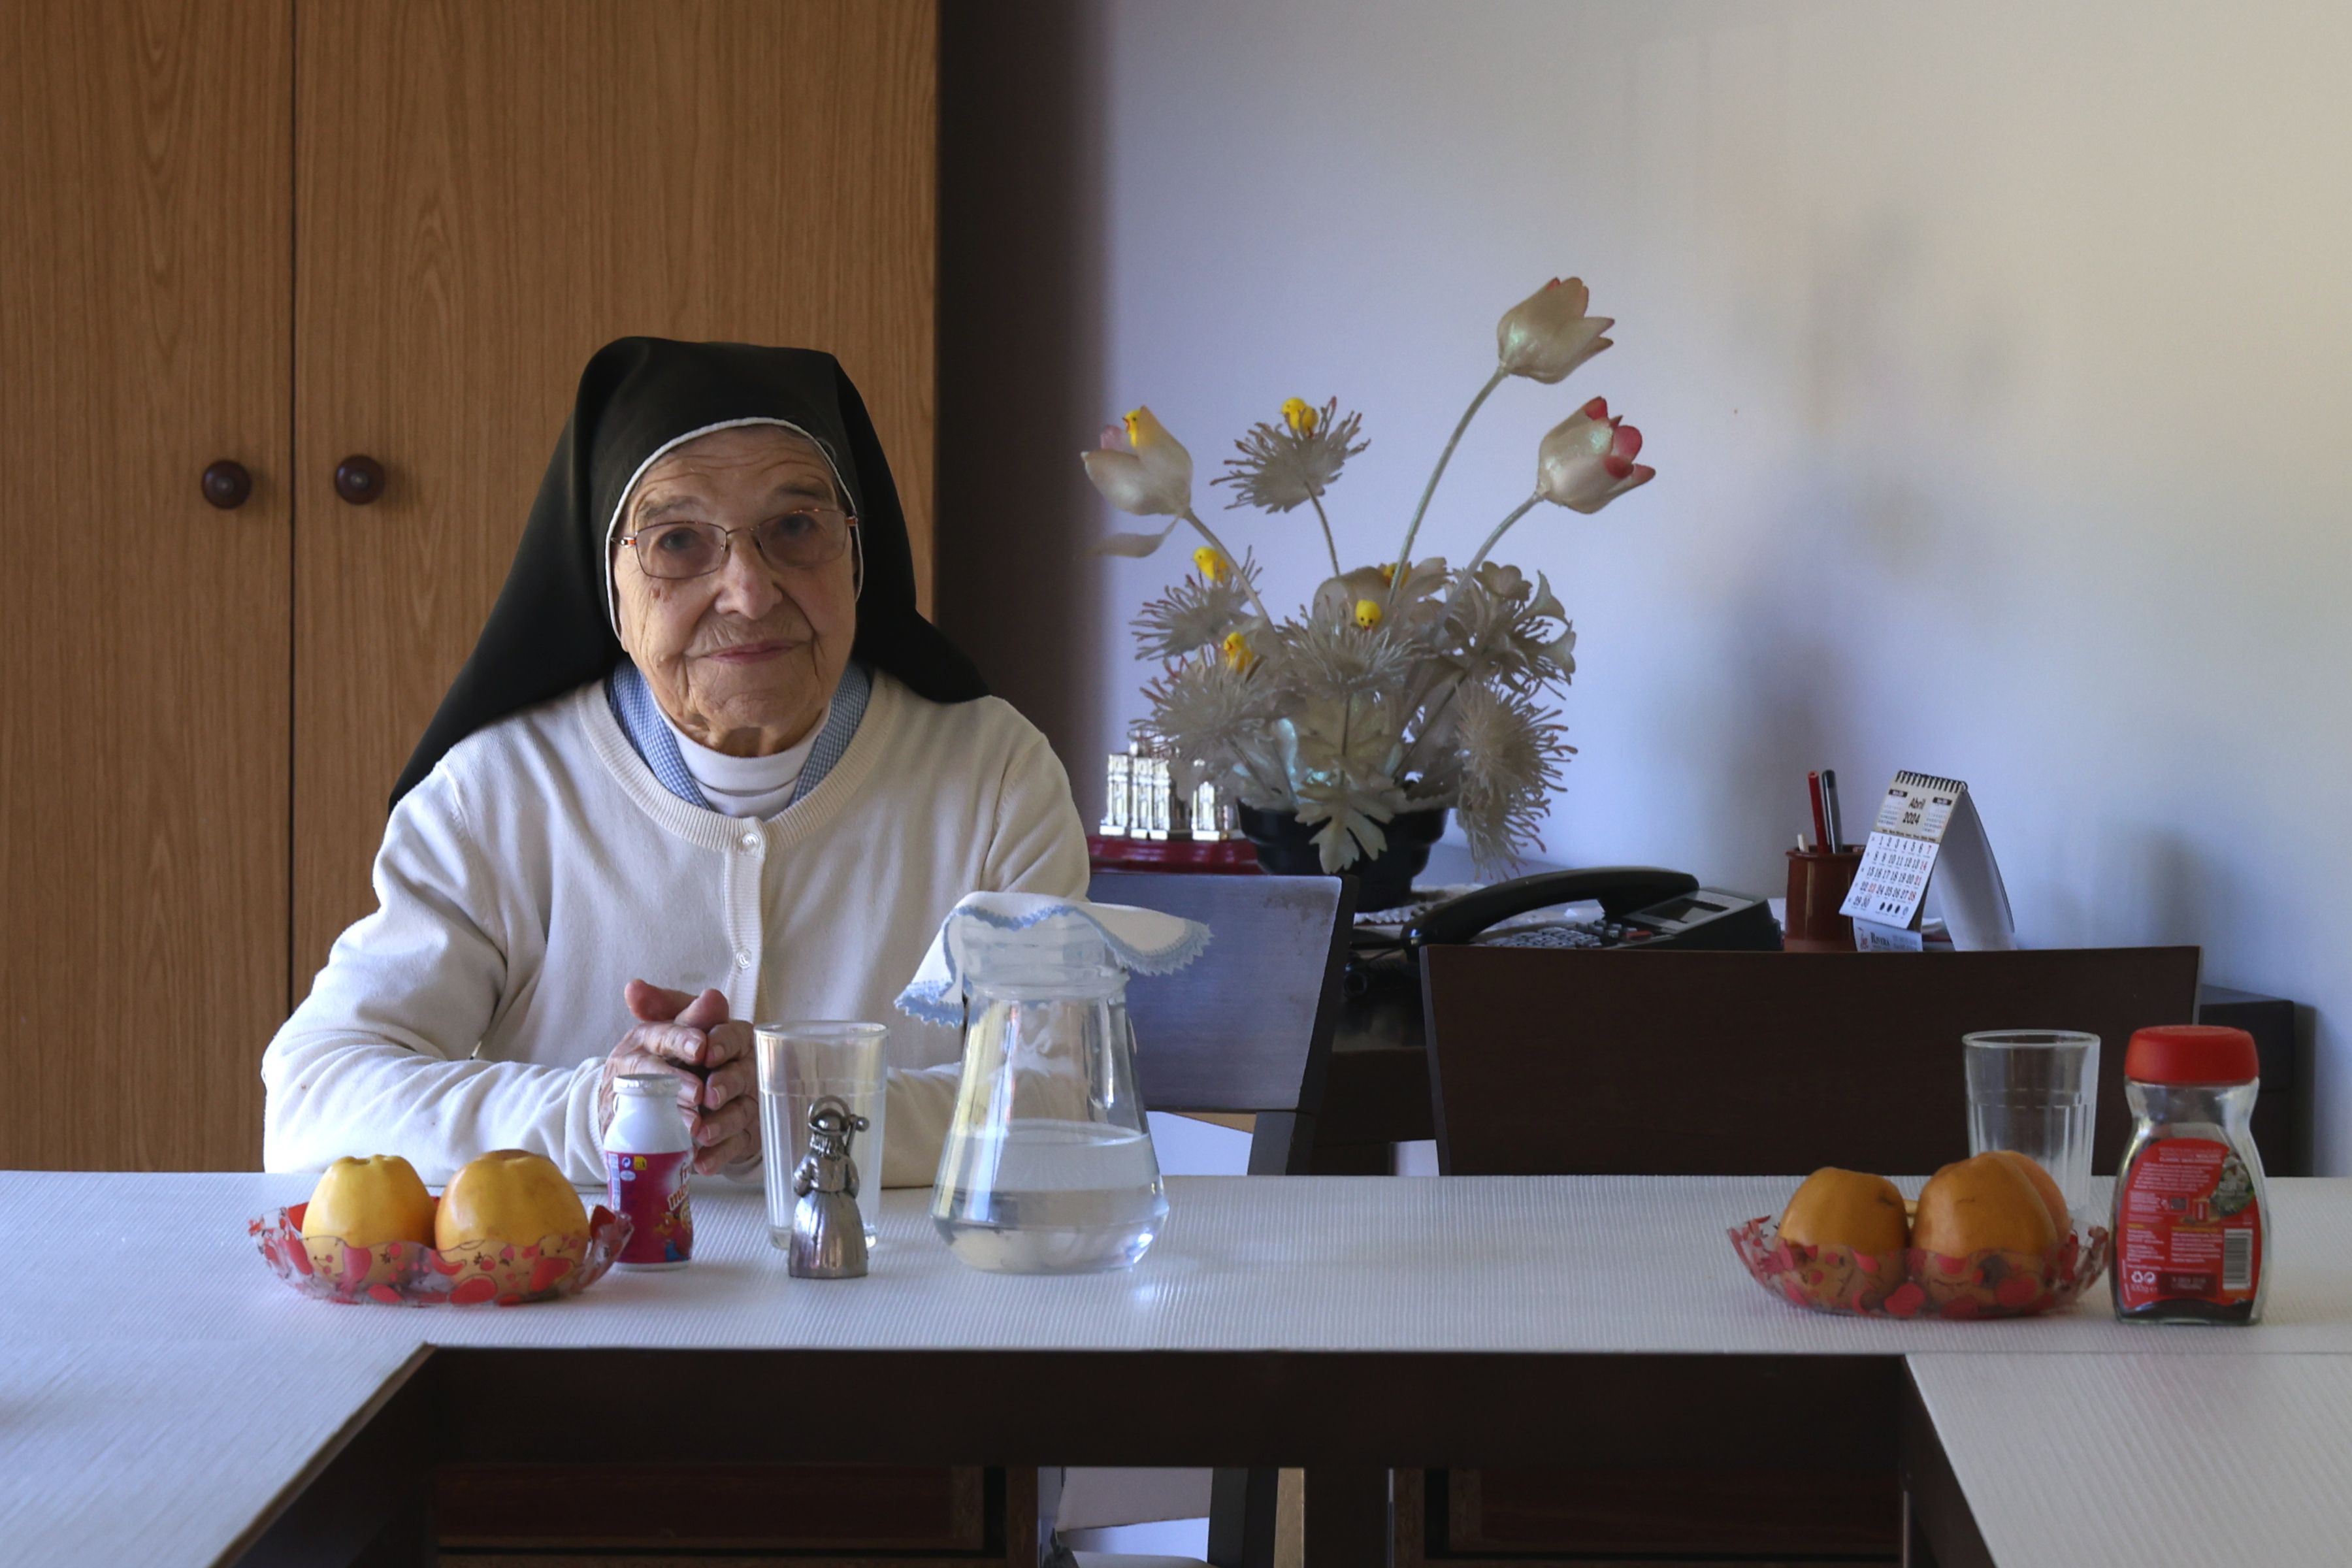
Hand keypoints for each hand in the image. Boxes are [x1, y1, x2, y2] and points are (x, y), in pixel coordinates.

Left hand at [600, 980, 760, 1173]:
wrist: (687, 1099)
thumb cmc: (684, 1058)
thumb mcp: (672, 1030)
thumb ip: (658, 1010)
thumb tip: (634, 988)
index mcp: (729, 1038)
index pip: (733, 1034)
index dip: (721, 1042)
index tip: (702, 1050)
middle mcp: (743, 1069)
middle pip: (743, 1073)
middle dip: (726, 1084)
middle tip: (707, 1095)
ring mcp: (747, 1104)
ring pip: (742, 1112)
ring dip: (722, 1123)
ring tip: (699, 1133)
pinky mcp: (744, 1136)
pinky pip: (736, 1147)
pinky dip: (719, 1155)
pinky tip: (702, 1162)